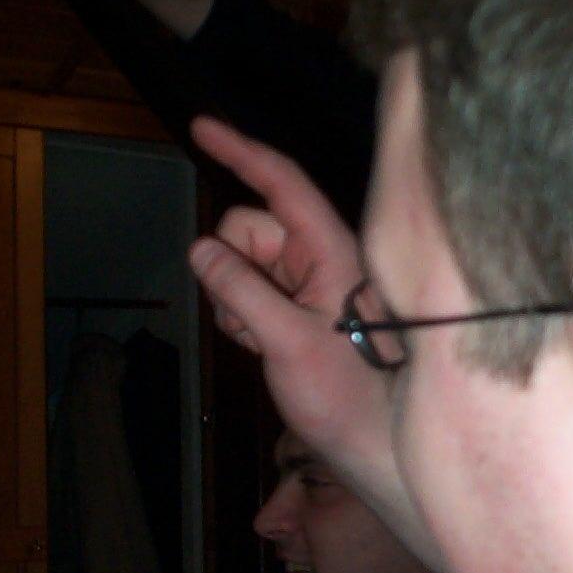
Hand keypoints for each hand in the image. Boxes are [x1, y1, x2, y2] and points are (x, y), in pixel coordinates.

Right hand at [189, 116, 379, 444]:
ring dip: (233, 300)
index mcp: (331, 248)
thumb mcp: (286, 342)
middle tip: (252, 324)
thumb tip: (199, 248)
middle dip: (231, 267)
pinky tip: (262, 348)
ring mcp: (306, 280)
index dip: (241, 150)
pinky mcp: (295, 305)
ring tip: (264, 342)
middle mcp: (320, 254)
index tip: (201, 125)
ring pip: (239, 262)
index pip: (282, 183)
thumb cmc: (346, 396)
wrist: (372, 447)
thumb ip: (240, 290)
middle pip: (247, 228)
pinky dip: (240, 317)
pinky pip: (244, 291)